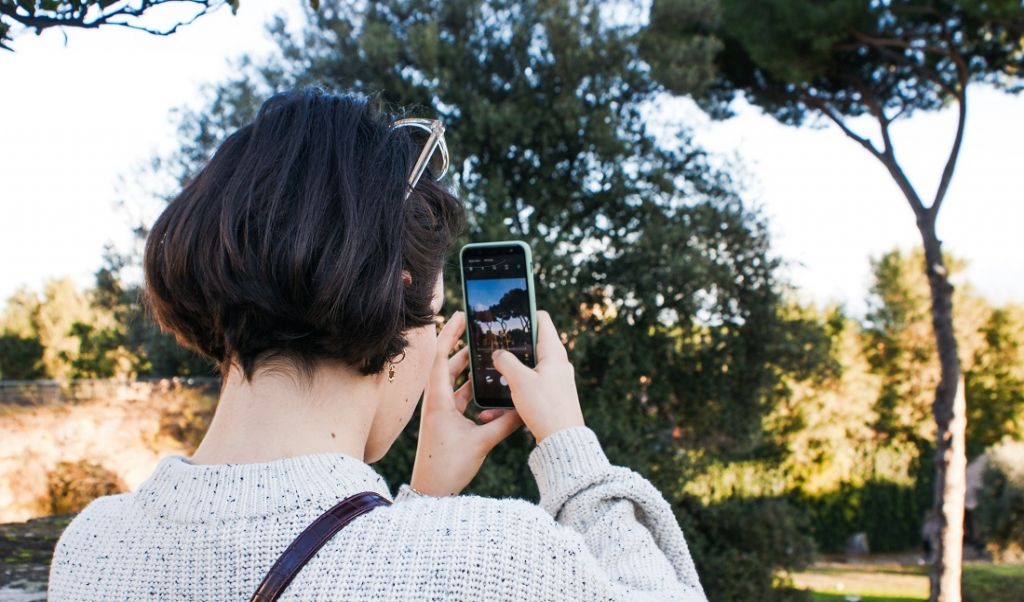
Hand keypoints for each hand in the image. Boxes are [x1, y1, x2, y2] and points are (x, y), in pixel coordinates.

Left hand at [410, 310, 523, 495]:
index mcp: (438, 401)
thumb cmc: (448, 467)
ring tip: (486, 352)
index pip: (440, 358)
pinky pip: (459, 397)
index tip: (459, 315)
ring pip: (455, 381)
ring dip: (468, 367)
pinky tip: (489, 387)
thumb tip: (525, 409)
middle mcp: (436, 402)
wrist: (431, 492)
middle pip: (447, 365)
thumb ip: (505, 423)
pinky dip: (472, 389)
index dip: (449, 335)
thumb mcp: (481, 443)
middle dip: (462, 346)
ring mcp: (440, 411)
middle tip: (478, 329)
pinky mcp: (446, 421)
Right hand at [491, 309, 584, 442]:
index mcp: (554, 352)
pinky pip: (530, 387)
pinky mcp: (552, 396)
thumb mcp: (520, 381)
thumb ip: (506, 362)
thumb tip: (498, 354)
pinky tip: (495, 407)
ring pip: (529, 368)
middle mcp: (558, 363)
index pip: (542, 319)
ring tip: (491, 376)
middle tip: (492, 345)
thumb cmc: (545, 407)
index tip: (507, 314)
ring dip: (510, 372)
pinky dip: (515, 391)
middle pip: (533, 343)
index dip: (525, 312)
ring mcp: (556, 380)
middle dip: (512, 345)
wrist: (562, 440)